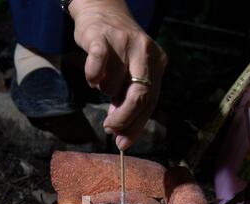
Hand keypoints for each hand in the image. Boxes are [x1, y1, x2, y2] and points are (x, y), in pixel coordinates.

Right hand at [69, 0, 166, 149]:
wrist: (101, 9)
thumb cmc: (117, 51)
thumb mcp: (130, 74)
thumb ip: (128, 102)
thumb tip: (122, 138)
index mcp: (158, 63)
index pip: (151, 103)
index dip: (137, 126)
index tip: (123, 143)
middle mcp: (145, 52)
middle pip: (140, 97)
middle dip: (124, 119)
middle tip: (110, 129)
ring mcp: (125, 43)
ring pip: (113, 86)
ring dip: (104, 91)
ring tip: (102, 81)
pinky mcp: (102, 38)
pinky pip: (97, 67)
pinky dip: (92, 78)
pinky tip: (92, 78)